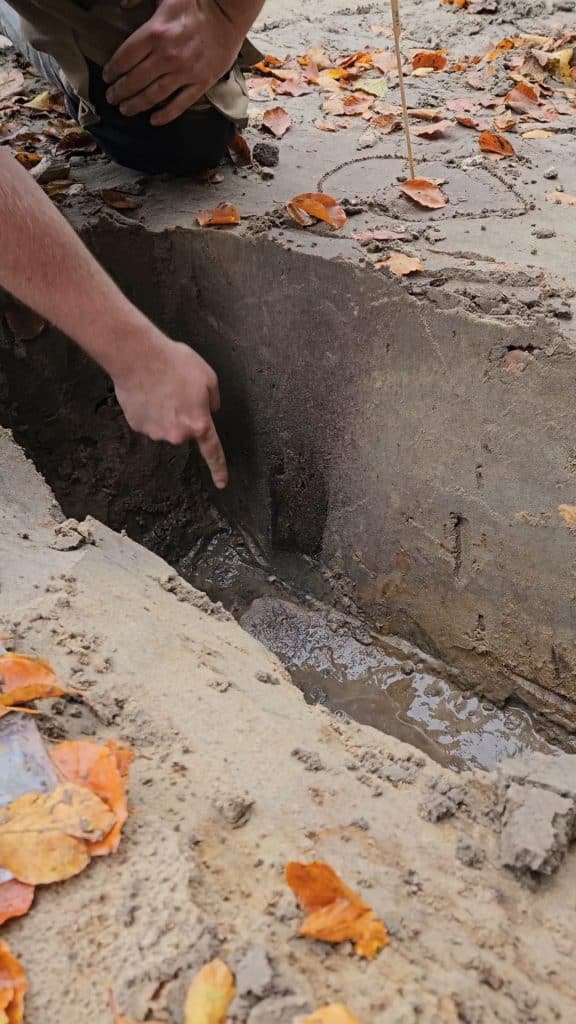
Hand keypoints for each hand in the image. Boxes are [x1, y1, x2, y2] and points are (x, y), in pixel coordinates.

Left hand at [103, 0, 243, 125]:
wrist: (228, 12)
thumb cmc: (195, 1)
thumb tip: (122, 5)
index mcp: (154, 33)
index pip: (125, 58)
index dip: (113, 70)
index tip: (107, 77)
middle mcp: (167, 56)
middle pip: (136, 80)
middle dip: (120, 91)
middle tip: (111, 98)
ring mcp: (185, 72)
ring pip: (154, 95)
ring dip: (137, 105)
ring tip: (125, 110)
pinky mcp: (201, 82)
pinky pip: (180, 104)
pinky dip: (165, 115)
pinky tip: (154, 120)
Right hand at [114, 333, 227, 488]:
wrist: (138, 357)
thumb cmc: (174, 363)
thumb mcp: (208, 377)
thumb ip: (213, 399)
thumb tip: (210, 409)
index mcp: (199, 424)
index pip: (213, 452)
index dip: (219, 469)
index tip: (222, 483)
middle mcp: (177, 435)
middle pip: (184, 431)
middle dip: (183, 416)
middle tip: (177, 391)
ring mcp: (155, 433)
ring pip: (165, 427)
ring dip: (165, 412)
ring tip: (160, 388)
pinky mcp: (137, 426)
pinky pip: (148, 421)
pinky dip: (148, 410)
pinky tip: (146, 392)